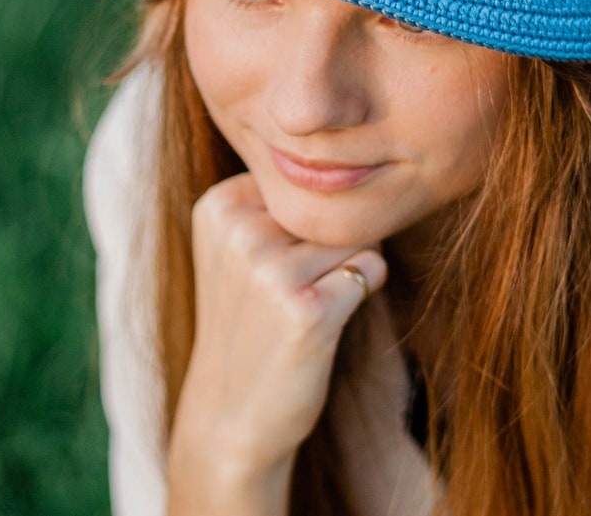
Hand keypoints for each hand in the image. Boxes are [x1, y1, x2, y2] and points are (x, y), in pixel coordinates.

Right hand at [166, 174, 386, 514]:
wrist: (230, 415)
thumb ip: (283, 202)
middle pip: (332, 206)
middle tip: (290, 291)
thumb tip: (361, 175)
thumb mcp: (240, 246)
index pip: (305, 182)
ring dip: (345, 270)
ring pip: (355, 236)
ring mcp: (271, 269)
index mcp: (220, 205)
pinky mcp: (308, 309)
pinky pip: (370, 268)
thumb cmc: (249, 322)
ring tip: (303, 306)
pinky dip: (360, 292)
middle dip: (329, 245)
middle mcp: (240, 230)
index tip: (276, 261)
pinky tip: (323, 321)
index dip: (307, 223)